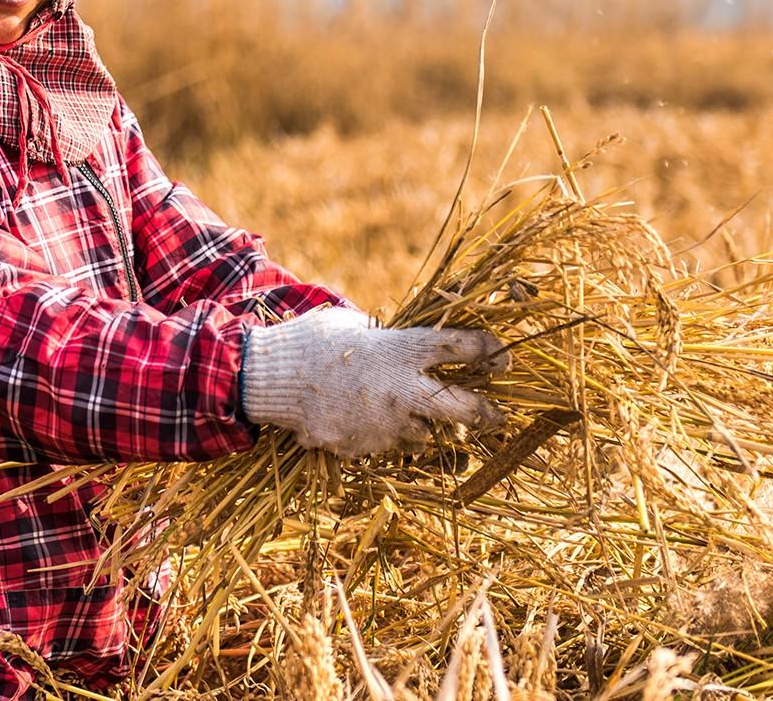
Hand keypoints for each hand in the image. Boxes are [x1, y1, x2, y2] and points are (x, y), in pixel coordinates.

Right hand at [239, 306, 510, 457]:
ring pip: (422, 432)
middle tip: (498, 416)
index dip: (488, 350)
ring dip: (419, 423)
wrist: (269, 378)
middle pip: (460, 408)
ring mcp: (382, 423)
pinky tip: (360, 415)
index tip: (503, 356)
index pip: (458, 347)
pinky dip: (382, 433)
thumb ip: (388, 339)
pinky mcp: (363, 447)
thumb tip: (409, 347)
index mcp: (400, 349)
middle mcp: (399, 389)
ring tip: (396, 407)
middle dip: (485, 413)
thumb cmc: (312, 341)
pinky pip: (386, 443)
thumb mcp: (354, 326)